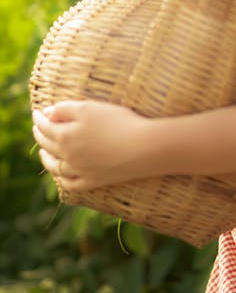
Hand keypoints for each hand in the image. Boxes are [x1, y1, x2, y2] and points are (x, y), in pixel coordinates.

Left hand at [32, 100, 153, 191]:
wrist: (141, 147)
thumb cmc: (116, 122)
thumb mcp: (89, 108)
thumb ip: (64, 109)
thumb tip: (46, 113)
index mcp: (64, 136)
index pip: (45, 126)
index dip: (39, 118)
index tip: (36, 112)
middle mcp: (67, 156)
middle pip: (48, 145)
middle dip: (40, 135)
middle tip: (38, 127)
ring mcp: (79, 171)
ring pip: (55, 167)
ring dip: (46, 158)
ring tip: (43, 151)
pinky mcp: (92, 181)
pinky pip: (70, 184)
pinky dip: (62, 179)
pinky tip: (61, 175)